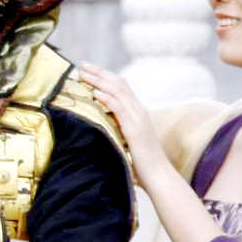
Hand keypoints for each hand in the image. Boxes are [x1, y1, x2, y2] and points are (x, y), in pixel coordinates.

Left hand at [79, 65, 163, 180]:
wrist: (159, 176)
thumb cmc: (141, 163)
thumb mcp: (127, 140)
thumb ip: (117, 130)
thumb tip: (98, 126)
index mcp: (138, 112)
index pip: (121, 87)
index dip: (105, 76)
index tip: (88, 70)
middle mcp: (139, 111)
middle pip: (119, 84)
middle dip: (99, 73)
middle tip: (82, 64)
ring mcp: (138, 118)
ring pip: (118, 91)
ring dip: (99, 80)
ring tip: (83, 73)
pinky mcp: (135, 129)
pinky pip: (119, 108)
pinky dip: (107, 98)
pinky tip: (95, 93)